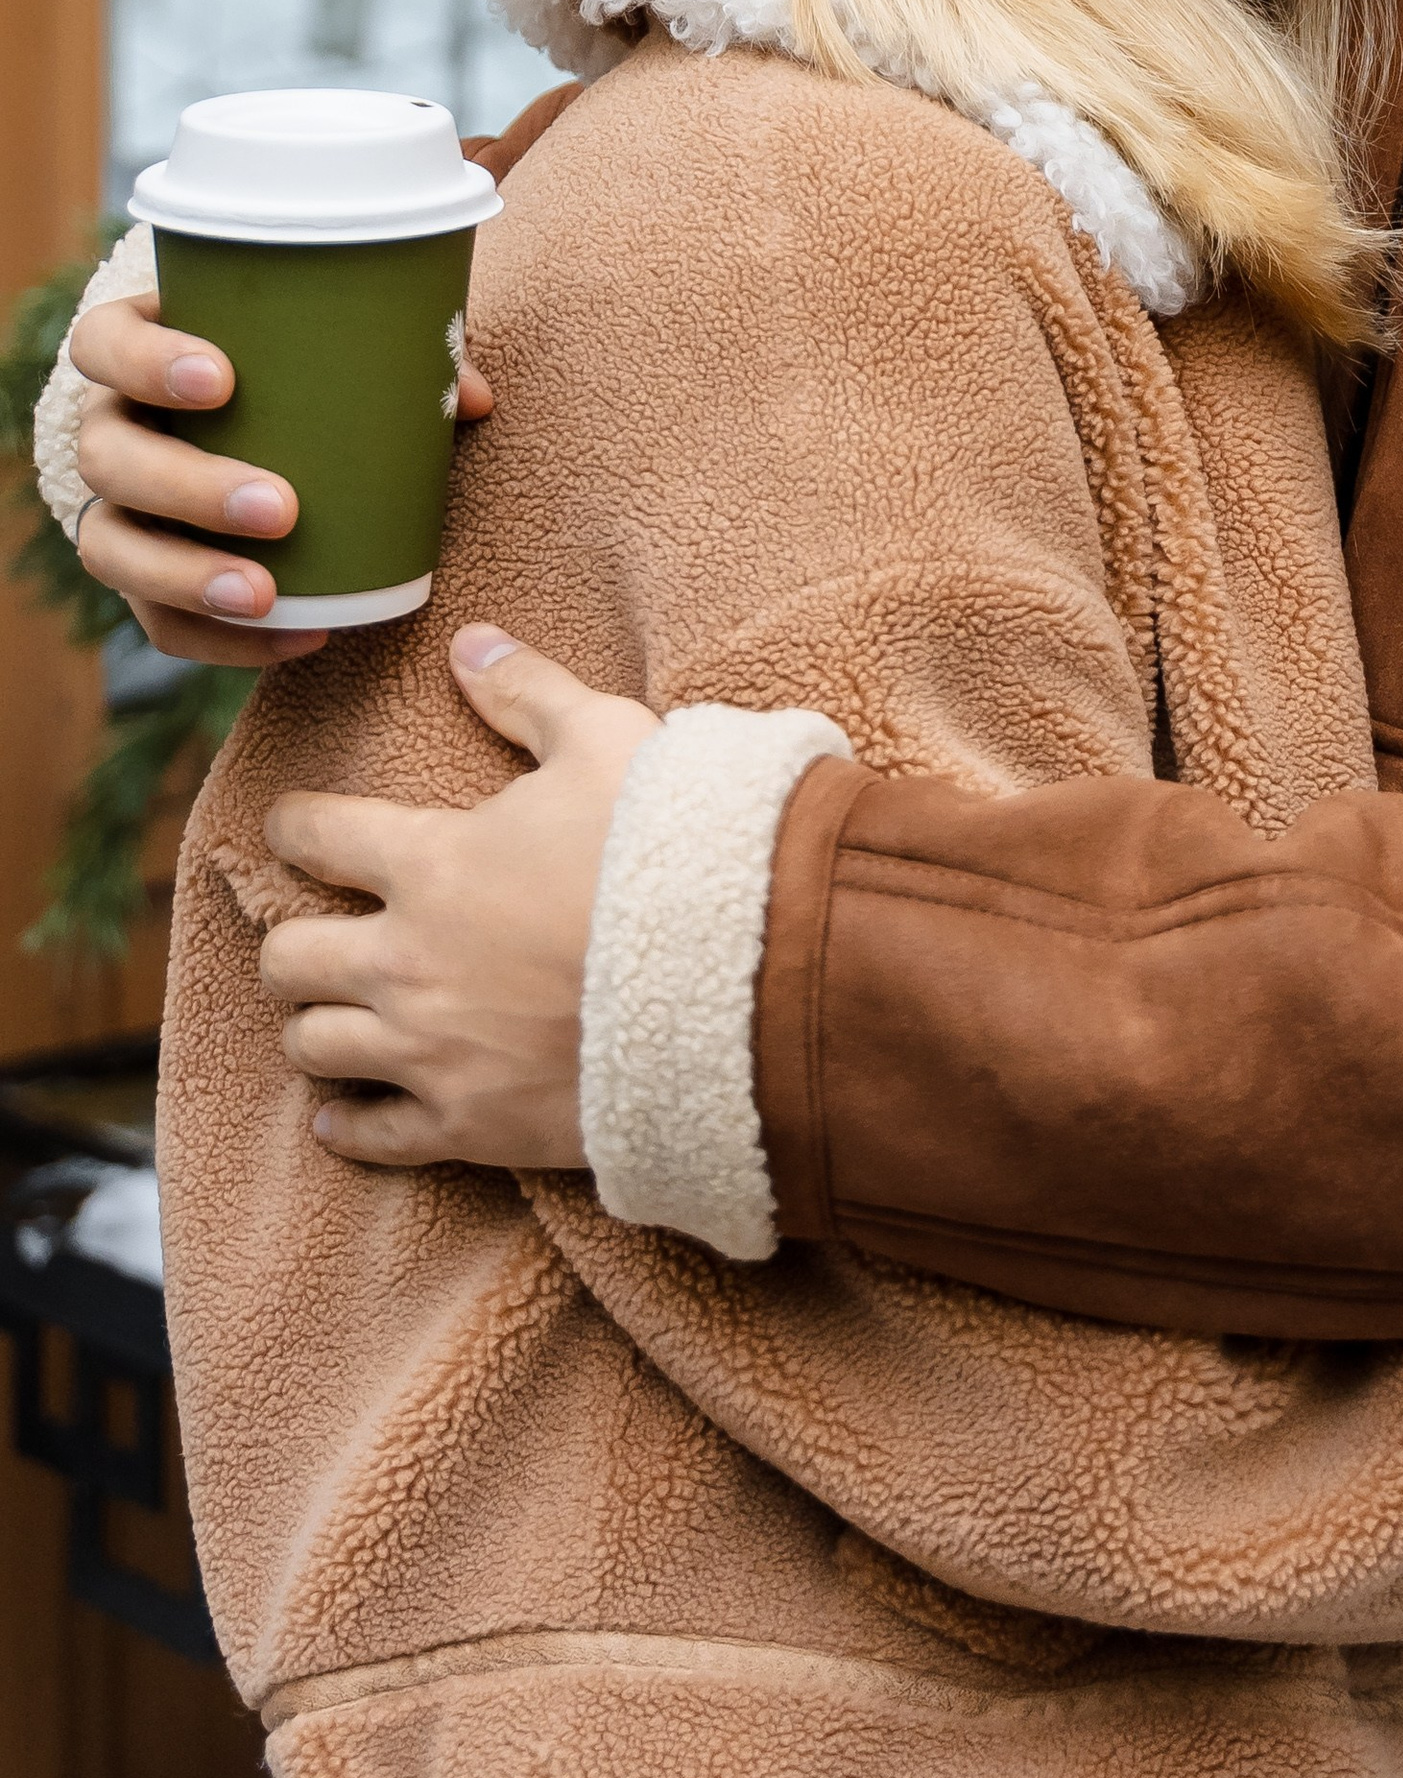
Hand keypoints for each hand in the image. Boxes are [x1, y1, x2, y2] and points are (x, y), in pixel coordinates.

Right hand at [65, 285, 494, 665]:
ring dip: (186, 576)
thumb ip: (401, 352)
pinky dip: (221, 639)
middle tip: (280, 507)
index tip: (222, 380)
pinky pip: (158, 621)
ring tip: (266, 593)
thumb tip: (471, 398)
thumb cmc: (300, 369)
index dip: (144, 360)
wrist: (257, 432)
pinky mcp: (145, 577)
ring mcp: (117, 508)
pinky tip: (298, 637)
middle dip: (189, 487)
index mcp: (139, 349)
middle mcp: (111, 429)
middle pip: (108, 457)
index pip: (103, 343)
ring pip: (113, 547)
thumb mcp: (338, 346)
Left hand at [266, 628, 657, 1168]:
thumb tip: (469, 641)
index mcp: (428, 864)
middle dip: (294, 940)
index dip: (295, 824)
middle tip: (322, 934)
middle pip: (285, 957)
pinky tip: (341, 1114)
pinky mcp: (468, 1123)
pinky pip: (368, 1136)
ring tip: (338, 1015)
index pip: (311, 834)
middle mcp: (405, 961)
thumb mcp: (608, 742)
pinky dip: (346, 1125)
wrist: (740, 986)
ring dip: (317, 1026)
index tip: (297, 827)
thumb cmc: (671, 856)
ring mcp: (431, 1050)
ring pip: (311, 1045)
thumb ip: (529, 692)